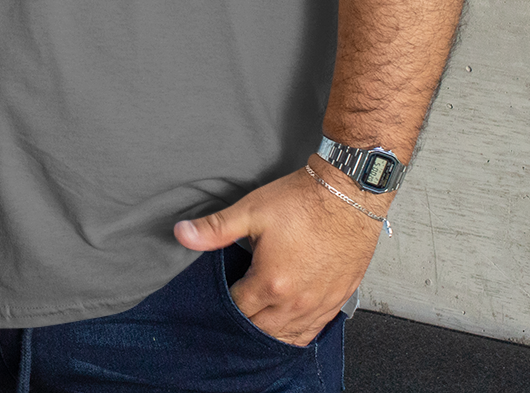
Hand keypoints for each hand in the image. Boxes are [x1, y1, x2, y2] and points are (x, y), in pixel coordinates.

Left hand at [174, 163, 385, 345]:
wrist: (348, 194)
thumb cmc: (302, 201)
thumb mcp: (251, 211)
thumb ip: (215, 229)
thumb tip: (182, 234)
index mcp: (271, 282)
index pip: (238, 310)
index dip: (224, 304)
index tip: (219, 296)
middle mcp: (296, 301)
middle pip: (261, 328)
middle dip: (245, 320)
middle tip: (236, 308)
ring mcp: (320, 303)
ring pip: (288, 335)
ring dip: (270, 331)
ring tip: (257, 320)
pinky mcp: (338, 299)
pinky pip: (313, 330)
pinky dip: (297, 332)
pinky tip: (288, 327)